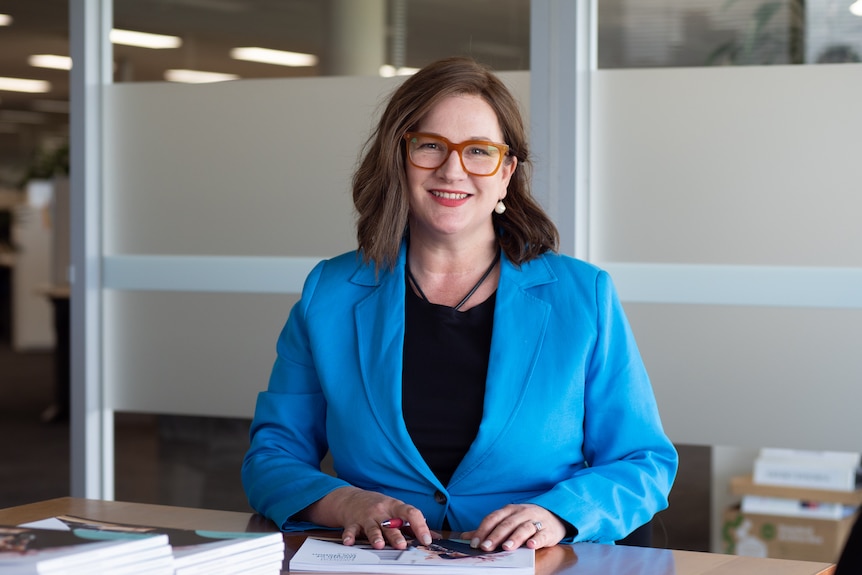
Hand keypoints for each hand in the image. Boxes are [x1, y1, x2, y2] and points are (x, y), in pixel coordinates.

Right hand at [302, 486, 434, 549]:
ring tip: (379, 545)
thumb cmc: (379, 506)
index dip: (420, 526)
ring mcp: (367, 517)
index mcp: (396, 508)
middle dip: (396, 535)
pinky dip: (349, 536)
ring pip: (372, 528)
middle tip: (402, 545)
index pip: (411, 513)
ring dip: (375, 537)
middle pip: (391, 524)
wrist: (352, 498)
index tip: (426, 539)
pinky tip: (349, 541)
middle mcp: (382, 512)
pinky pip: (351, 530)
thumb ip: (413, 524)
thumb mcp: (397, 510)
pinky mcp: (353, 523)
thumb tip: (435, 536)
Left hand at [460, 504, 565, 551]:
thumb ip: (488, 529)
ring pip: (524, 528)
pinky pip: (542, 534)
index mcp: (509, 510)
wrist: (554, 516)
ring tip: (506, 547)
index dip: (483, 530)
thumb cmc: (525, 520)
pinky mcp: (548, 531)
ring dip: (514, 537)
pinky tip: (531, 545)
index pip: (493, 518)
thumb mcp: (507, 520)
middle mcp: (521, 513)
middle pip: (507, 524)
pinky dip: (537, 540)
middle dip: (495, 536)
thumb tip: (465, 536)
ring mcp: (536, 520)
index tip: (475, 543)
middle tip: (486, 547)